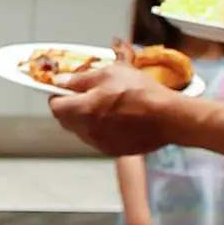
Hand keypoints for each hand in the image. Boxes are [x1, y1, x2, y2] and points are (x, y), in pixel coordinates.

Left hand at [49, 61, 186, 157]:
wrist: (168, 118)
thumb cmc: (140, 92)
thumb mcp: (109, 74)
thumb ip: (80, 79)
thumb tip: (59, 80)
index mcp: (82, 110)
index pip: (55, 106)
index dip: (58, 95)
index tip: (67, 87)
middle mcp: (87, 131)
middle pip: (66, 120)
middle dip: (71, 106)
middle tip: (86, 93)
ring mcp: (100, 143)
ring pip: (82, 130)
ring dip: (86, 118)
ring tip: (105, 105)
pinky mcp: (114, 150)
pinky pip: (98, 138)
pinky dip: (101, 128)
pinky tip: (117, 118)